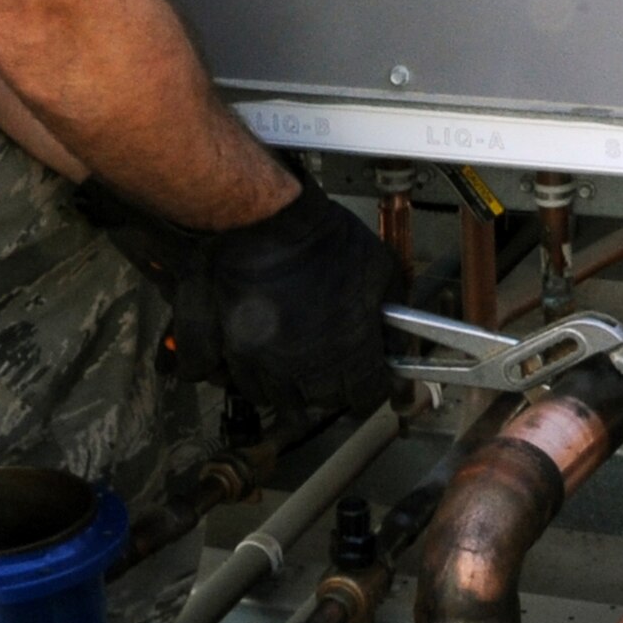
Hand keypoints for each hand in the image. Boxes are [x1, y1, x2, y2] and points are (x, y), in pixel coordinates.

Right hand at [200, 180, 401, 416]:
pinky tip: (245, 355)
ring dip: (283, 386)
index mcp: (347, 354)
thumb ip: (392, 315)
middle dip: (328, 386)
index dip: (368, 387)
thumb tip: (397, 344)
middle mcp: (304, 370)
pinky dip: (239, 375)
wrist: (263, 220)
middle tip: (325, 360)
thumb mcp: (380, 268)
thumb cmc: (321, 239)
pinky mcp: (225, 350)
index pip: (365, 397)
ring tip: (285, 358)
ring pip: (275, 399)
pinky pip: (228, 381)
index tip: (365, 377)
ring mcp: (261, 364)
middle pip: (322, 403)